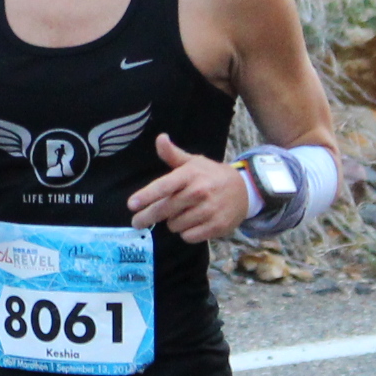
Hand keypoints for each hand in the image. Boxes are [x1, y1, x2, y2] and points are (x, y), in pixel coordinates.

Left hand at [127, 133, 251, 242]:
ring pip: (175, 225)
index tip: (131, 205)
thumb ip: (173, 154)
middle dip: (148, 217)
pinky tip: (192, 224)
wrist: (244, 190)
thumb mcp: (193, 162)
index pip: (165, 186)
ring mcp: (209, 210)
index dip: (147, 196)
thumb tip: (160, 138)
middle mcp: (200, 192)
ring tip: (180, 214)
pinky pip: (189, 236)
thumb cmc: (211, 175)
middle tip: (137, 222)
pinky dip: (186, 233)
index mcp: (191, 174)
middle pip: (165, 210)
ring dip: (173, 223)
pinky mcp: (216, 226)